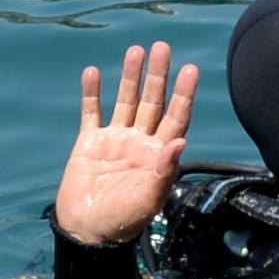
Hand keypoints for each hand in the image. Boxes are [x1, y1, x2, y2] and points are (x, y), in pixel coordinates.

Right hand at [52, 40, 196, 246]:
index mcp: (158, 155)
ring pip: (125, 101)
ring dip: (131, 76)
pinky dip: (92, 93)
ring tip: (136, 50)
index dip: (184, 94)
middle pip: (152, 102)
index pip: (175, 117)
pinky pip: (92, 112)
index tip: (191, 69)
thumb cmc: (122, 221)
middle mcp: (140, 142)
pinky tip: (94, 72)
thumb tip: (180, 142)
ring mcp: (115, 140)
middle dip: (158, 75)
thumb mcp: (147, 199)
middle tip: (163, 47)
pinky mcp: (90, 143)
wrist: (87, 232)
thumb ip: (163, 170)